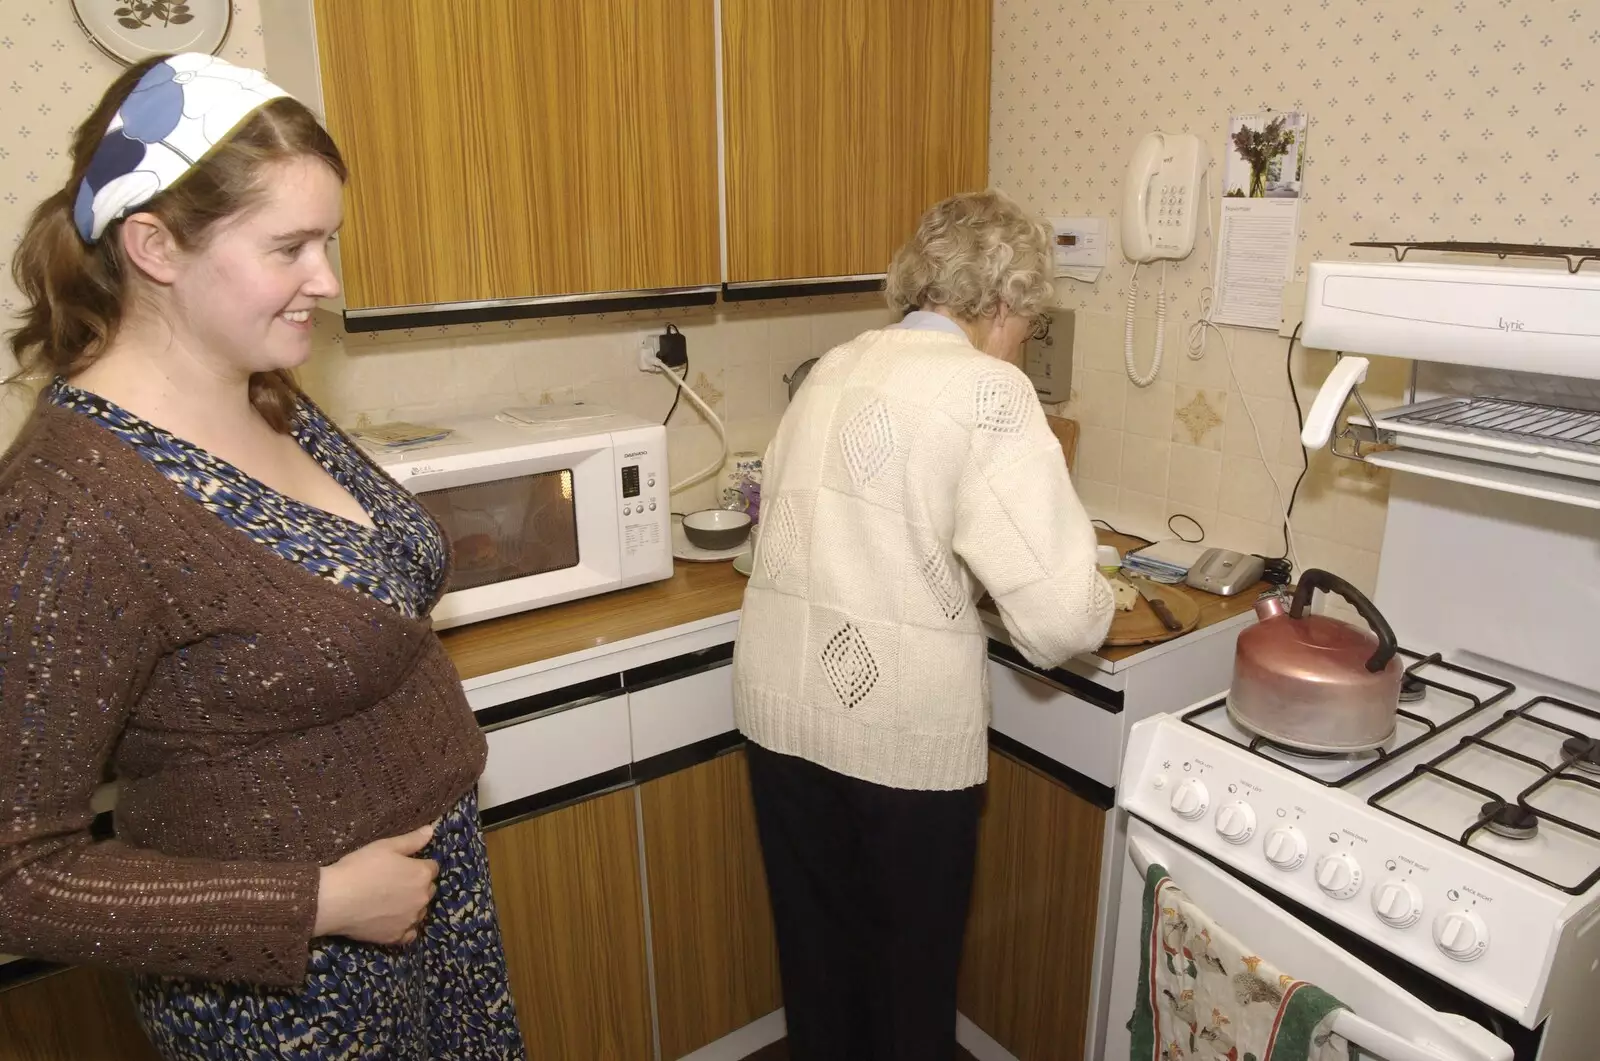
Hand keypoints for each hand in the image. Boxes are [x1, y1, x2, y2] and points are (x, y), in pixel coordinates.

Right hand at [313, 822, 439, 944]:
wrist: (334, 900)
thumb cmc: (360, 868)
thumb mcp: (385, 846)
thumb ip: (412, 840)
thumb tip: (431, 830)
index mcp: (422, 874)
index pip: (432, 868)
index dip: (418, 865)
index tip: (403, 866)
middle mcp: (422, 898)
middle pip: (428, 889)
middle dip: (417, 885)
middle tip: (395, 883)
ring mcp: (410, 920)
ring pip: (420, 911)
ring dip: (412, 906)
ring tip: (390, 902)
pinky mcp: (397, 937)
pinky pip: (409, 933)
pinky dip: (404, 927)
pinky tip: (391, 921)